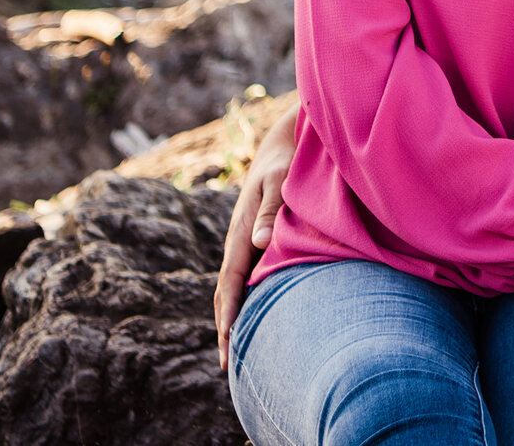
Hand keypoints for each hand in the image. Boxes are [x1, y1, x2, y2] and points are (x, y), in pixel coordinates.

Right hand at [215, 108, 296, 369]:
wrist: (282, 146)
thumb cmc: (285, 163)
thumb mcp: (279, 182)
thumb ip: (272, 210)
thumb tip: (260, 243)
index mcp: (241, 233)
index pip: (230, 282)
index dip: (229, 313)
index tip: (228, 343)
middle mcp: (241, 243)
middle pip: (228, 293)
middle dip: (227, 328)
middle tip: (230, 367)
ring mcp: (248, 244)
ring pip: (237, 289)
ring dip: (236, 319)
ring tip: (240, 354)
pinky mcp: (259, 243)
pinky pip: (249, 278)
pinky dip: (248, 302)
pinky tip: (258, 319)